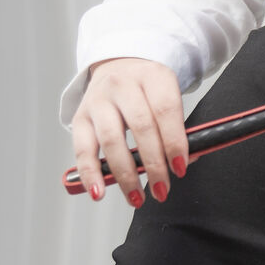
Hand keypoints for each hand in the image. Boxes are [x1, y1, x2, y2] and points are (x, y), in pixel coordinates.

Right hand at [71, 57, 189, 206]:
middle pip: (140, 126)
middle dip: (153, 164)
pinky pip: (82, 149)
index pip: (166, 109)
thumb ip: (177, 128)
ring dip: (125, 174)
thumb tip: (184, 162)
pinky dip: (90, 173)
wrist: (118, 66)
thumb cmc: (148, 89)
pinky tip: (99, 191)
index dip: (175, 141)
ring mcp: (98, 100)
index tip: (180, 167)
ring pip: (111, 140)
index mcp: (153, 76)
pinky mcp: (80, 116)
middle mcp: (123, 85)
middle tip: (162, 188)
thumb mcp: (168, 96)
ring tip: (136, 197)